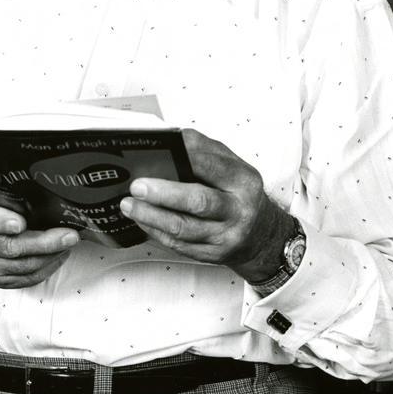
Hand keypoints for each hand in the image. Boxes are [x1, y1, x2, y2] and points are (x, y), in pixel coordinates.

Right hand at [0, 185, 79, 288]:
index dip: (1, 222)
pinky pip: (27, 278)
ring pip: (23, 266)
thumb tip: (42, 184)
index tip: (19, 223)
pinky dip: (48, 266)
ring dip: (51, 255)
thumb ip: (8, 190)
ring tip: (69, 242)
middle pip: (10, 247)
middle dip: (44, 243)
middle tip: (69, 235)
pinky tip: (59, 253)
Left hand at [119, 129, 294, 284]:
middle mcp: (238, 210)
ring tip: (129, 204)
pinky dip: (156, 231)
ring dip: (152, 215)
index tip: (157, 151)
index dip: (183, 157)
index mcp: (244, 181)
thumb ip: (206, 153)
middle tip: (137, 186)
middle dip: (163, 193)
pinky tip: (143, 220)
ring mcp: (226, 236)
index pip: (212, 165)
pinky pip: (179, 245)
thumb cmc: (241, 195)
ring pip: (184, 228)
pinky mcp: (212, 255)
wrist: (262, 235)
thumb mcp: (235, 168)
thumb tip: (171, 139)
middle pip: (198, 201)